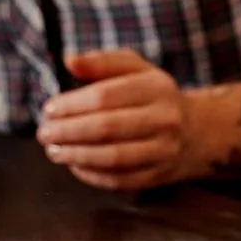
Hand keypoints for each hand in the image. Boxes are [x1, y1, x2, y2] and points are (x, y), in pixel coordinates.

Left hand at [37, 51, 194, 190]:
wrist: (197, 132)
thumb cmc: (154, 96)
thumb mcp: (135, 69)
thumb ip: (102, 62)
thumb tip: (69, 61)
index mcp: (156, 87)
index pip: (106, 96)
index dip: (72, 105)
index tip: (49, 109)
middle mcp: (164, 119)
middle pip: (106, 128)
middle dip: (68, 132)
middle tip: (44, 134)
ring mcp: (164, 151)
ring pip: (112, 157)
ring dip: (76, 155)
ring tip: (53, 151)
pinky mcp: (158, 176)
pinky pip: (119, 180)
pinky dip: (92, 175)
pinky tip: (74, 166)